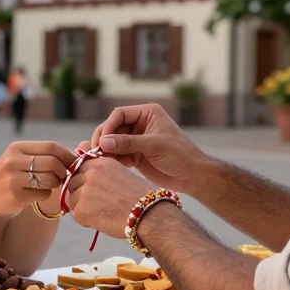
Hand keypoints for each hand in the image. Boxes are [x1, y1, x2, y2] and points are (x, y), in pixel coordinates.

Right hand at [0, 141, 74, 219]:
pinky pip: (44, 194)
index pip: (51, 147)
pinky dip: (45, 195)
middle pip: (54, 163)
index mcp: (17, 147)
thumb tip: (76, 155)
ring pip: (51, 179)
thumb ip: (43, 155)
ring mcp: (14, 179)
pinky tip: (36, 194)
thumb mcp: (19, 158)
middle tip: (63, 177)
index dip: (67, 155)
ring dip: (55, 184)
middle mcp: (14, 161)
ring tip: (49, 185)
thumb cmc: (8, 175)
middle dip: (64, 171)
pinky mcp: (16, 196)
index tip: (74, 162)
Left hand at [65, 157, 149, 237]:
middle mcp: (90, 173)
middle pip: (72, 184)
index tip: (97, 190)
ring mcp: (84, 191)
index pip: (78, 169)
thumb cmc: (139, 196)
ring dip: (84, 207)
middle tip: (102, 203)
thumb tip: (78, 172)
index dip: (85, 181)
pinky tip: (104, 219)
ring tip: (105, 211)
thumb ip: (100, 171)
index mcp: (100, 162)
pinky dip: (87, 220)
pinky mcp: (82, 209)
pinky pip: (77, 215)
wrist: (148, 214)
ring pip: (73, 200)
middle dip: (82, 194)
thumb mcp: (120, 173)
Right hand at [89, 104, 211, 195]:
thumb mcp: (153, 145)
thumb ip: (127, 143)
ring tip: (102, 161)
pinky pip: (118, 154)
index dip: (108, 126)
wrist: (192, 176)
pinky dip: (113, 159)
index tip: (102, 141)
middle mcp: (140, 124)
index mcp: (147, 113)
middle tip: (97, 152)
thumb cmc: (179, 155)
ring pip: (113, 142)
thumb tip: (103, 142)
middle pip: (113, 127)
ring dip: (107, 151)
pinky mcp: (136, 155)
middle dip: (105, 139)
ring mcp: (137, 140)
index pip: (119, 114)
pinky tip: (111, 166)